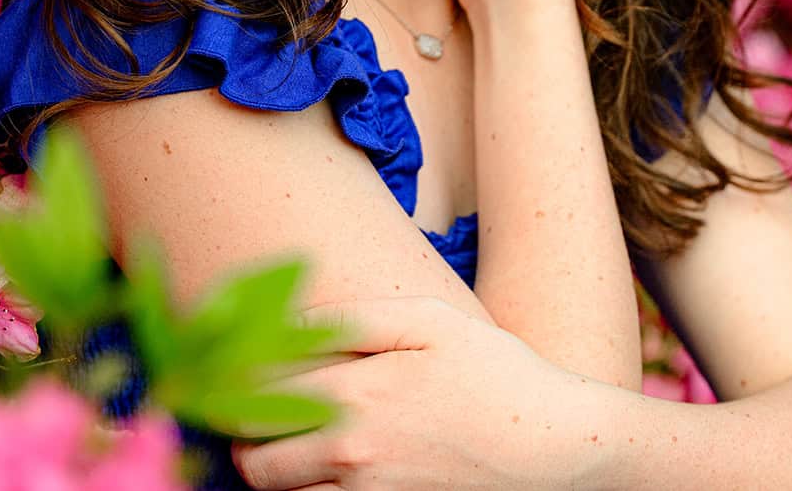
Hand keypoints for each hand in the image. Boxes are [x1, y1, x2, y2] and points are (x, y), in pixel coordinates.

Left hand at [229, 295, 617, 490]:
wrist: (559, 450)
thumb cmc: (497, 374)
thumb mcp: (431, 321)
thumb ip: (353, 319)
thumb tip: (289, 323)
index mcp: (355, 396)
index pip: (252, 401)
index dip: (232, 390)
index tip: (232, 377)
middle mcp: (352, 455)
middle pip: (255, 464)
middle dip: (245, 441)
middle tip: (257, 419)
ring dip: (277, 471)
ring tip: (295, 440)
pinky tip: (331, 466)